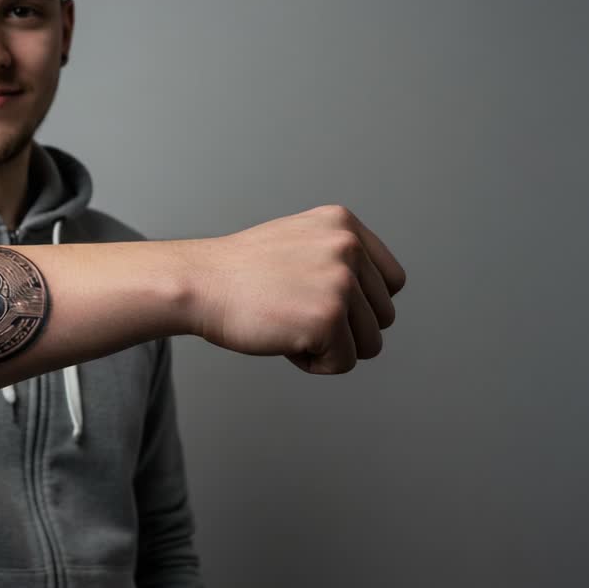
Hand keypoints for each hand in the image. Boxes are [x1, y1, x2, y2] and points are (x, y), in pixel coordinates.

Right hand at [184, 205, 406, 373]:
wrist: (197, 284)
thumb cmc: (237, 274)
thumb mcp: (298, 242)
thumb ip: (336, 257)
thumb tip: (372, 295)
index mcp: (343, 224)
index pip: (391, 282)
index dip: (361, 304)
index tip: (319, 302)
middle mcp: (347, 247)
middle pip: (383, 316)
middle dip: (345, 329)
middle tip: (294, 315)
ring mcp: (340, 281)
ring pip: (370, 343)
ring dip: (330, 347)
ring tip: (289, 326)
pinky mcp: (329, 318)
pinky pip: (344, 363)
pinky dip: (314, 363)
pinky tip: (282, 339)